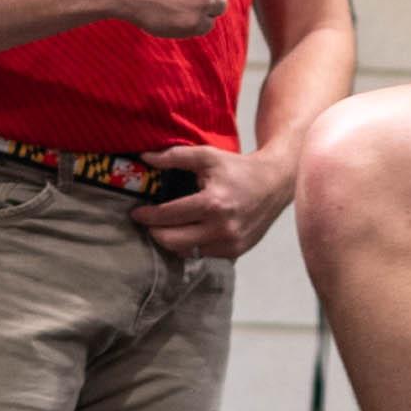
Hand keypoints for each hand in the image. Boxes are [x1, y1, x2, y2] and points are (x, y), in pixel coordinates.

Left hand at [136, 143, 291, 260]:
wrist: (274, 184)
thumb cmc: (238, 168)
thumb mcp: (207, 156)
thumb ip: (175, 157)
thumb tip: (146, 157)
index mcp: (213, 204)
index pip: (168, 216)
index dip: (147, 215)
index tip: (136, 213)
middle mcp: (222, 228)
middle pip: (172, 241)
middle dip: (155, 232)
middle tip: (148, 222)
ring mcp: (230, 243)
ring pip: (186, 251)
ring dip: (172, 240)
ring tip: (166, 227)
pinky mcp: (236, 251)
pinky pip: (203, 254)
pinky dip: (192, 244)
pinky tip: (188, 231)